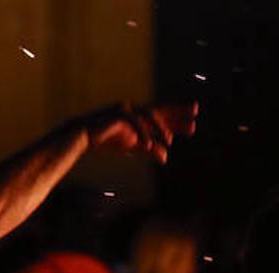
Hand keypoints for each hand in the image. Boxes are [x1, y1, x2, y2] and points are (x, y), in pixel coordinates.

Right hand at [80, 102, 198, 163]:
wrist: (83, 137)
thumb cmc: (106, 140)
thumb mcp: (132, 146)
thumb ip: (149, 148)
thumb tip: (166, 157)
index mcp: (140, 117)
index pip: (162, 116)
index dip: (178, 119)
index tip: (193, 122)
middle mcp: (135, 110)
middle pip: (160, 109)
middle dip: (177, 112)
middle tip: (195, 112)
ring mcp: (126, 109)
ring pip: (148, 115)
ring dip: (160, 127)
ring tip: (169, 141)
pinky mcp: (117, 114)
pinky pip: (134, 122)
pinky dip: (142, 134)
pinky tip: (149, 145)